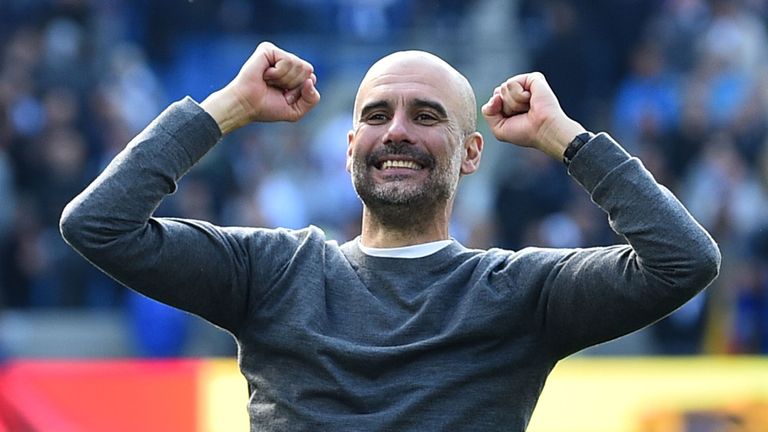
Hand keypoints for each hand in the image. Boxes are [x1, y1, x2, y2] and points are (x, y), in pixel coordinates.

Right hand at [202, 42, 319, 133]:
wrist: (247, 105)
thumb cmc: (267, 107)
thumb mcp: (297, 110)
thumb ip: (312, 99)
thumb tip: (311, 79)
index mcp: (294, 74)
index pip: (312, 78)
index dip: (300, 92)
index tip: (284, 96)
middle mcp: (287, 61)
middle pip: (307, 70)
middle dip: (294, 84)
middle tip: (276, 88)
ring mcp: (277, 54)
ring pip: (298, 65)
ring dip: (284, 79)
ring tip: (269, 81)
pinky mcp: (268, 49)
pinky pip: (287, 60)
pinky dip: (278, 73)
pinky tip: (265, 74)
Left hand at [481, 72, 583, 160]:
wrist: (543, 130)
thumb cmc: (525, 132)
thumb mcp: (498, 128)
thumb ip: (488, 112)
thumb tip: (495, 95)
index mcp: (511, 102)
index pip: (493, 99)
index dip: (499, 111)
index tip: (514, 120)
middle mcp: (519, 91)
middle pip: (497, 93)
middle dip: (505, 107)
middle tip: (522, 114)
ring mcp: (526, 84)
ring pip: (503, 88)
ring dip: (513, 103)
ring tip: (528, 108)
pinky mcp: (533, 78)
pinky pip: (511, 83)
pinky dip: (519, 96)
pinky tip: (531, 100)